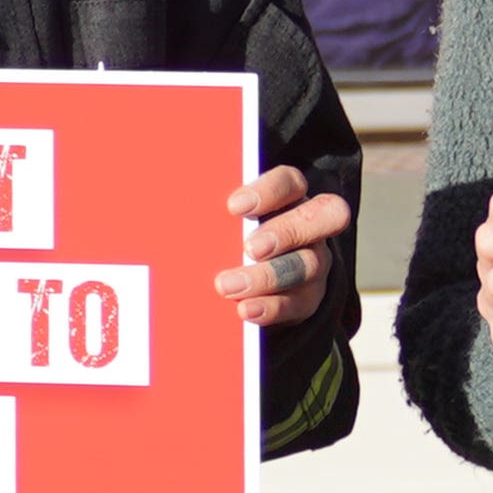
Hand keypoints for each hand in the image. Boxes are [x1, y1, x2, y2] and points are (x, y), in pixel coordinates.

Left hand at [216, 165, 351, 330]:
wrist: (245, 276)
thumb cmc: (227, 232)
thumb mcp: (220, 216)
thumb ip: (207, 207)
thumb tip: (171, 198)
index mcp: (289, 196)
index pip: (291, 182)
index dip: (270, 191)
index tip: (234, 206)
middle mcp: (310, 225)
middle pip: (321, 218)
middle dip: (285, 232)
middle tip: (250, 248)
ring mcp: (314, 261)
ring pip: (307, 265)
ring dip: (267, 277)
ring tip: (229, 286)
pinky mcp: (308, 297)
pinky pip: (298, 303)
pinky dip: (271, 308)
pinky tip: (245, 309)